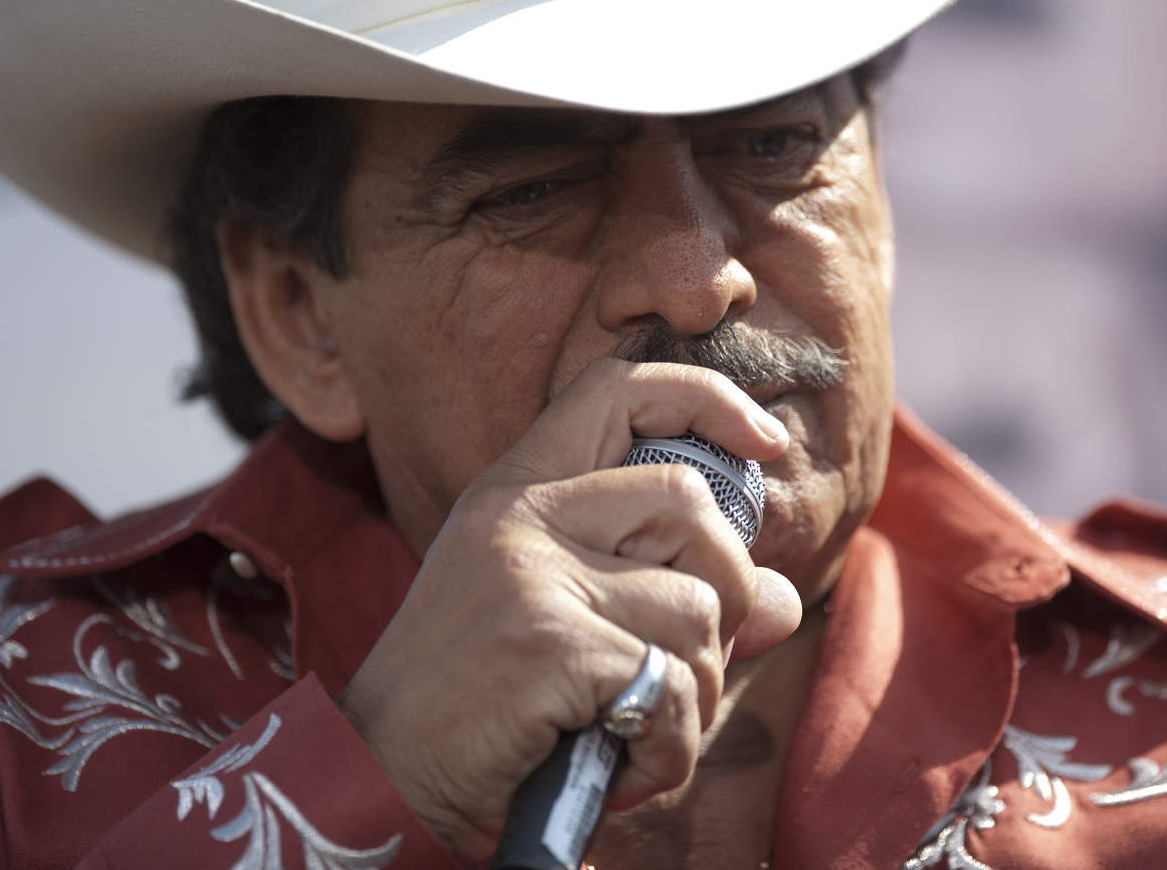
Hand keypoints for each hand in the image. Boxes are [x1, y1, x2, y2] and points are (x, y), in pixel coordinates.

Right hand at [337, 358, 802, 857]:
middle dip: (730, 586)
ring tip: (641, 728)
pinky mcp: (550, 642)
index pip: (616, 389)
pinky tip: (624, 767)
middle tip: (691, 654)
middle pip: (688, 498)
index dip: (703, 398)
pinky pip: (672, 686)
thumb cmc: (476, 699)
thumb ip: (666, 591)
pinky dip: (671, 748)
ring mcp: (532, 572)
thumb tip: (786, 599)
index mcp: (517, 491)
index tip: (763, 441)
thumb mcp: (564, 620)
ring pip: (699, 606)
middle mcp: (521, 514)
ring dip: (697, 690)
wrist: (380, 777)